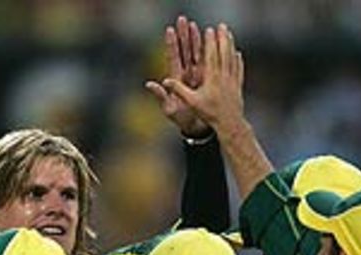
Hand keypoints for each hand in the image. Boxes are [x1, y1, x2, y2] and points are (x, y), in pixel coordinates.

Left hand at [145, 15, 208, 136]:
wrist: (196, 127)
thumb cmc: (181, 119)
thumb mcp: (169, 108)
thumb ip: (160, 95)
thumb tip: (149, 84)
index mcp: (175, 79)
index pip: (173, 57)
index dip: (171, 44)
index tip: (170, 30)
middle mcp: (185, 74)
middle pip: (184, 51)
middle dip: (183, 35)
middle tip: (183, 20)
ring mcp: (196, 75)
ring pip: (196, 53)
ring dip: (195, 39)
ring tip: (195, 24)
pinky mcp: (206, 78)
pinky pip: (207, 61)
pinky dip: (208, 50)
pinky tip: (211, 39)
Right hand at [162, 23, 244, 135]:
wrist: (229, 124)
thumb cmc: (208, 114)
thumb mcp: (190, 102)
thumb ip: (178, 90)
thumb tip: (164, 81)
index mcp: (211, 78)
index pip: (211, 55)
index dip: (210, 42)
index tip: (208, 30)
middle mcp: (223, 76)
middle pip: (224, 52)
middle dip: (223, 38)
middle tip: (222, 26)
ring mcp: (232, 80)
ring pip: (232, 58)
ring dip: (231, 45)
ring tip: (229, 35)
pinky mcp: (237, 86)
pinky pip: (238, 69)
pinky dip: (238, 60)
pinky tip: (238, 54)